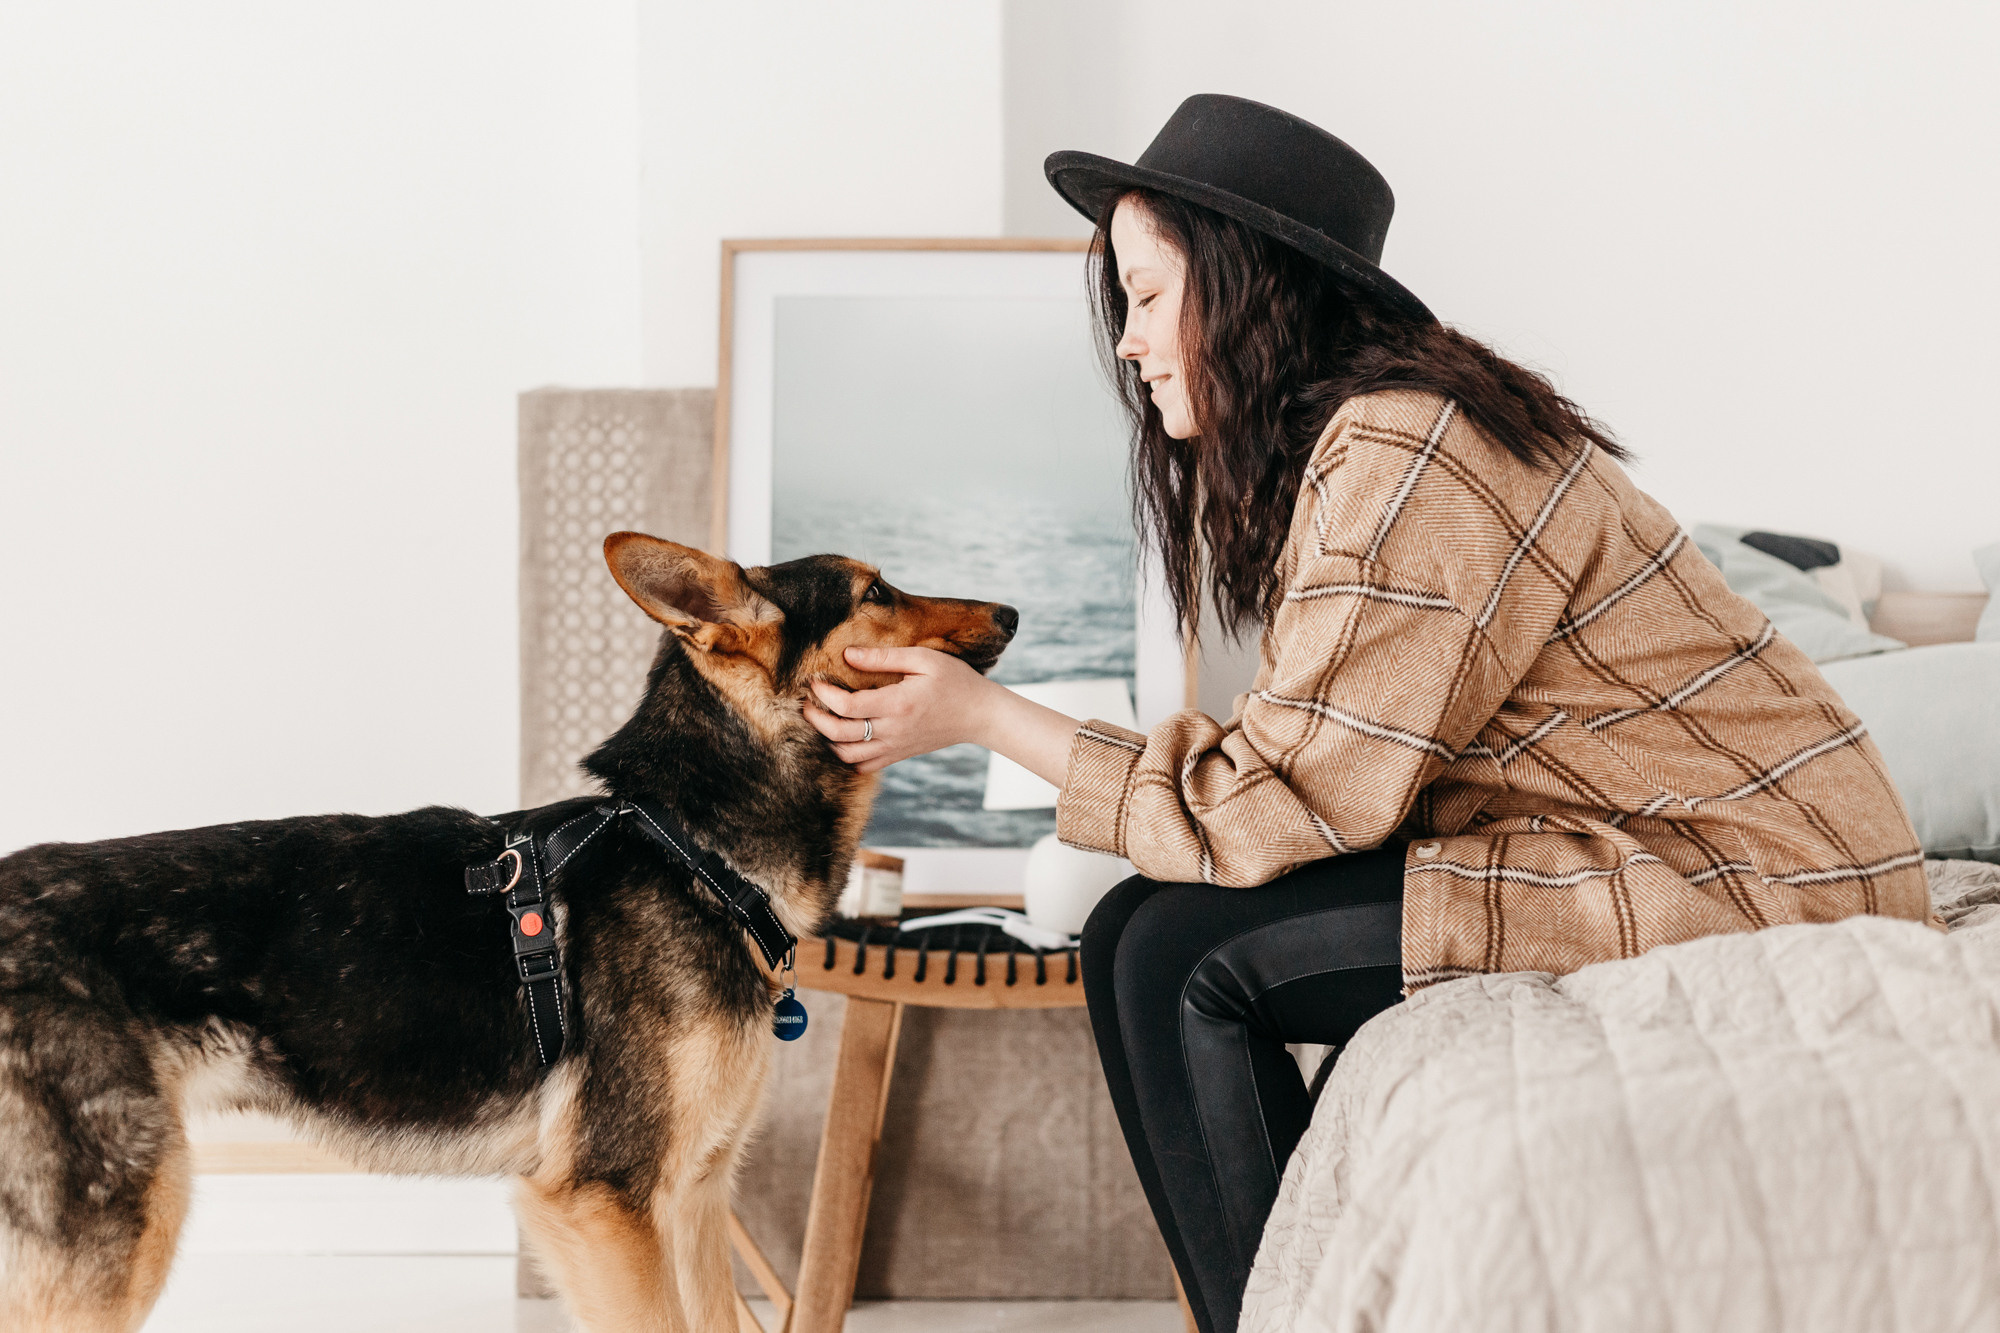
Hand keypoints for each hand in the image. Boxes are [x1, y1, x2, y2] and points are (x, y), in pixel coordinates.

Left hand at [805, 646, 1083, 785]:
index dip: (824, 695)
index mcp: (898, 704)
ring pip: (847, 755)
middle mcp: (893, 730)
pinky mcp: (899, 755)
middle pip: (840, 735)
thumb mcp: (923, 659)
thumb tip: (848, 655)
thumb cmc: (955, 681)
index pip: (847, 706)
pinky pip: (863, 765)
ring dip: (828, 740)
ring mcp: (895, 747)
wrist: (980, 715)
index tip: (815, 681)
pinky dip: (846, 755)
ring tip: (823, 720)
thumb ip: (884, 657)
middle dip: (816, 719)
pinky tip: (844, 737)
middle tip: (807, 703)